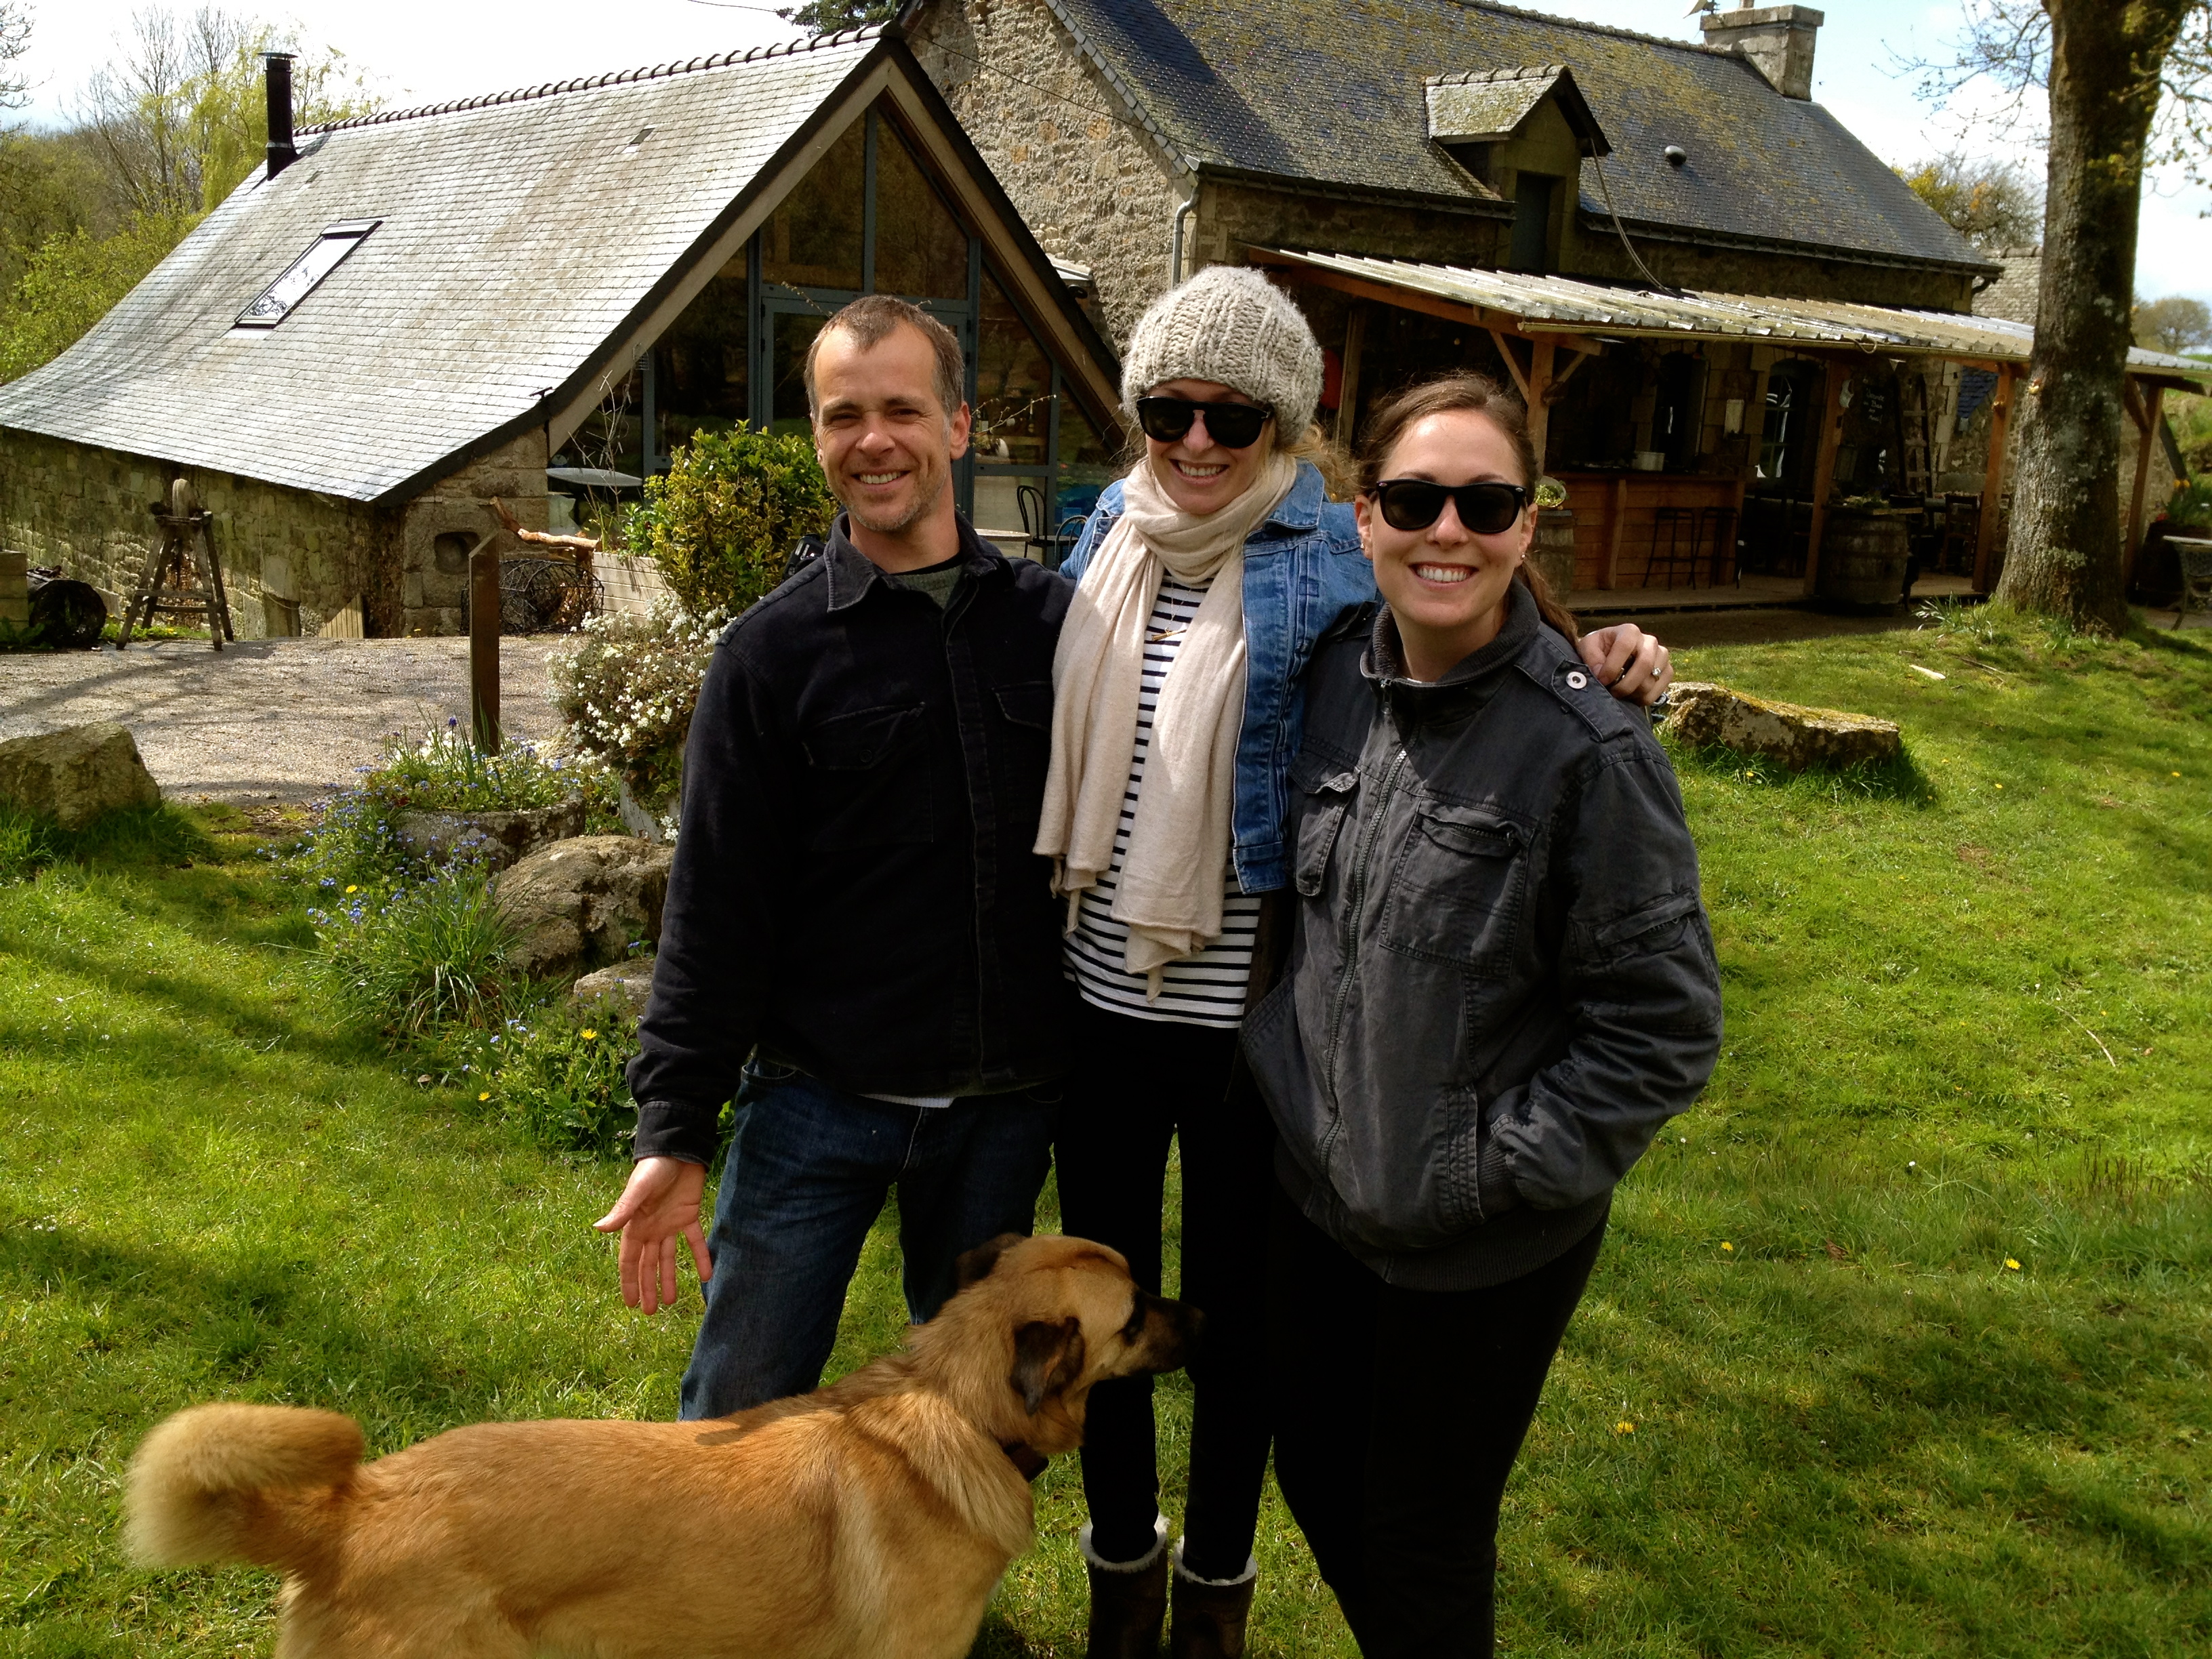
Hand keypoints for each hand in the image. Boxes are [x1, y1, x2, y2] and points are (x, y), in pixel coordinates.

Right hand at [594, 1157, 710, 1314]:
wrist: (679, 1148)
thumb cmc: (654, 1167)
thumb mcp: (638, 1189)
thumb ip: (622, 1210)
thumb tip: (598, 1229)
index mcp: (635, 1225)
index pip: (630, 1260)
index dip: (629, 1282)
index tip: (629, 1304)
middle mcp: (651, 1228)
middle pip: (648, 1264)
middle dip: (648, 1287)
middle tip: (650, 1312)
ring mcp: (670, 1223)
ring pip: (668, 1257)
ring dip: (670, 1278)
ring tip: (672, 1302)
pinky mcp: (689, 1215)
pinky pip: (695, 1241)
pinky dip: (701, 1257)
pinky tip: (707, 1275)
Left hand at [1580, 624, 1673, 706]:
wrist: (1613, 655)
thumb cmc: (1600, 650)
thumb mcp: (1588, 647)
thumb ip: (1590, 657)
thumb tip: (1599, 672)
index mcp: (1629, 631)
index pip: (1625, 646)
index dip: (1612, 667)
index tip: (1602, 680)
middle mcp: (1649, 641)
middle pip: (1645, 665)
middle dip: (1625, 685)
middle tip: (1612, 693)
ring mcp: (1662, 656)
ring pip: (1652, 680)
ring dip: (1633, 693)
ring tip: (1620, 693)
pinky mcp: (1668, 671)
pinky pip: (1659, 690)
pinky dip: (1643, 698)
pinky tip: (1631, 696)